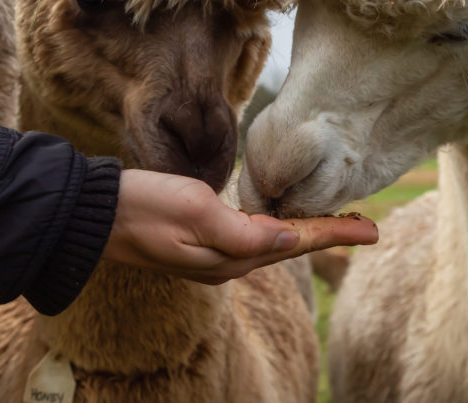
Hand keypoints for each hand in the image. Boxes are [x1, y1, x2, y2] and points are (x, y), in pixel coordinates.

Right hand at [102, 168, 377, 283]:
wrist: (95, 215)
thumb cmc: (145, 206)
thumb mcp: (195, 212)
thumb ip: (244, 231)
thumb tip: (290, 241)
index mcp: (232, 256)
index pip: (297, 242)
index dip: (335, 234)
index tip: (371, 229)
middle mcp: (228, 261)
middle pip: (291, 245)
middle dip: (329, 235)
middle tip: (366, 225)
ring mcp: (214, 253)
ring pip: (274, 243)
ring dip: (307, 232)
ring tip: (337, 222)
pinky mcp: (202, 241)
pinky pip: (253, 238)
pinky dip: (279, 228)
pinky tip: (285, 222)